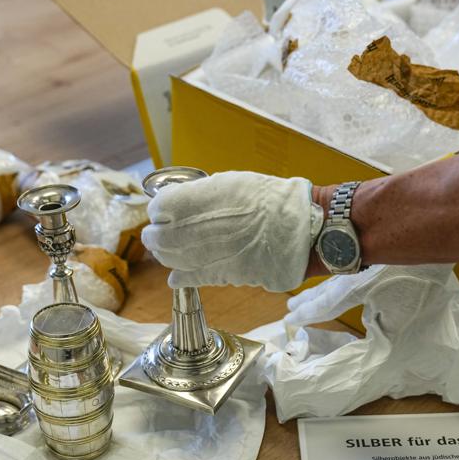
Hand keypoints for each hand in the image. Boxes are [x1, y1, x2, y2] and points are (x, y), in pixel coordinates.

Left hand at [141, 171, 321, 291]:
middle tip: (153, 235)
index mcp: (212, 196)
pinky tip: (175, 276)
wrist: (305, 226)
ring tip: (164, 252)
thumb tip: (174, 205)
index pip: (164, 207)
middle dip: (154, 237)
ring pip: (175, 259)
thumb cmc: (272, 199)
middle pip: (164, 236)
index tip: (158, 212)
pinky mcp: (230, 272)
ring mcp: (219, 251)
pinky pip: (196, 277)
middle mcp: (211, 224)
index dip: (157, 210)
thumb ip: (202, 194)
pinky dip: (181, 277)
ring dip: (165, 256)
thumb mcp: (234, 182)